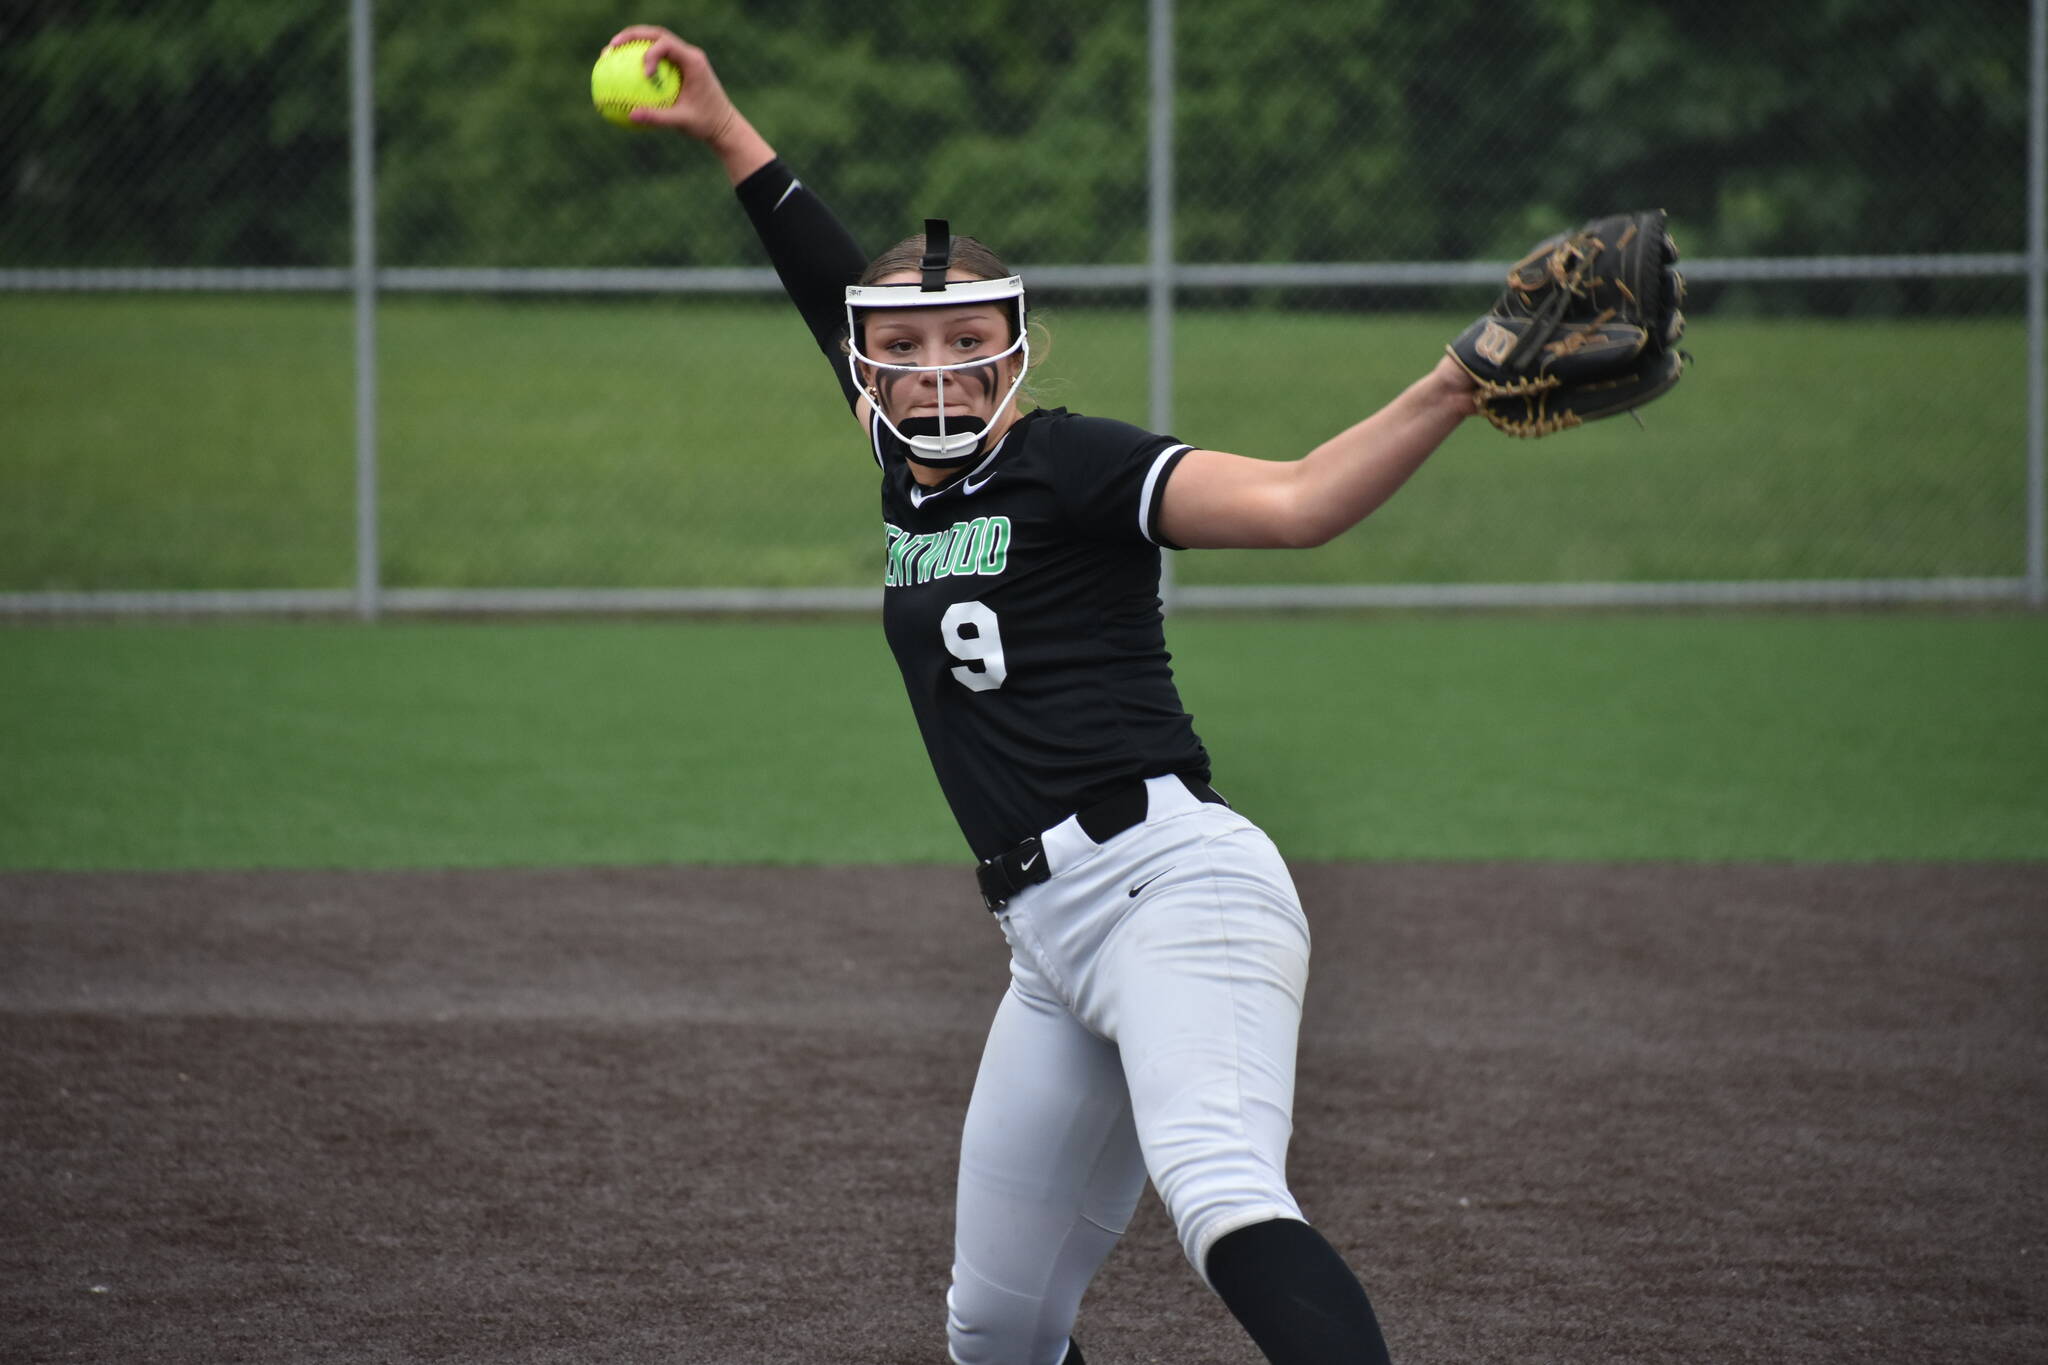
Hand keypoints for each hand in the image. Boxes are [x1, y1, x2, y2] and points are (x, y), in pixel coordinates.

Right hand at [602, 26, 739, 145]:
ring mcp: (684, 58)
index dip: (651, 53)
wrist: (723, 124)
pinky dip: (638, 60)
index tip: (644, 75)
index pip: (667, 45)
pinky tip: (619, 70)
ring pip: (655, 41)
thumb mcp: (683, 122)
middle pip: (657, 34)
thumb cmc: (707, 123)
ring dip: (632, 43)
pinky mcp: (679, 66)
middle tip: (611, 45)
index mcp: (693, 61)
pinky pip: (656, 58)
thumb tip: (631, 115)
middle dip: (632, 35)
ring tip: (610, 51)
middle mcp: (689, 54)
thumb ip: (658, 117)